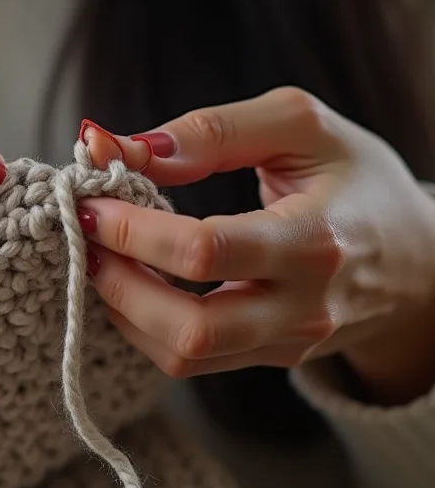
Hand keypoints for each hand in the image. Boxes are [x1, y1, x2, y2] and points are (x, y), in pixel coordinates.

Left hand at [79, 87, 434, 404]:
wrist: (418, 259)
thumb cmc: (357, 180)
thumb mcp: (299, 125)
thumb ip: (211, 131)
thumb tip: (123, 147)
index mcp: (315, 240)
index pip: (204, 251)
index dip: (132, 228)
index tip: (90, 199)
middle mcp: (302, 308)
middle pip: (187, 329)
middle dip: (116, 282)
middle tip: (85, 234)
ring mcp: (286, 343)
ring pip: (181, 356)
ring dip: (122, 308)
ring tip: (101, 254)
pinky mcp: (270, 358)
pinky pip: (191, 361)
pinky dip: (145, 325)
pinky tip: (133, 281)